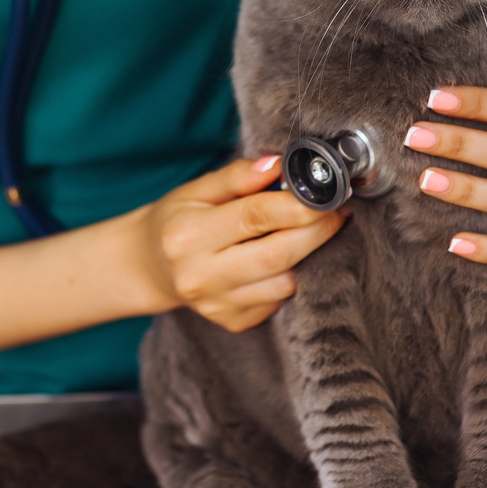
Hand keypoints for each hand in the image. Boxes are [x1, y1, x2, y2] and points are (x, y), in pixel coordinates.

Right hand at [140, 155, 346, 331]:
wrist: (150, 265)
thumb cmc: (178, 219)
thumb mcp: (197, 189)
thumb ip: (237, 177)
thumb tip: (277, 165)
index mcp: (187, 235)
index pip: (254, 217)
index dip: (298, 205)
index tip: (327, 194)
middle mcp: (198, 275)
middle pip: (276, 256)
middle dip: (315, 232)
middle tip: (335, 213)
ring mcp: (215, 305)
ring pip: (283, 284)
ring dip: (306, 258)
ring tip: (306, 234)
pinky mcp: (231, 322)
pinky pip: (277, 302)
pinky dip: (286, 279)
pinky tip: (279, 262)